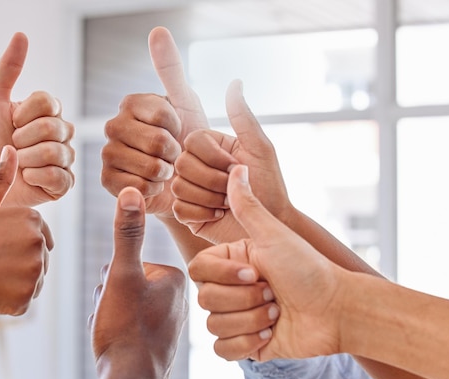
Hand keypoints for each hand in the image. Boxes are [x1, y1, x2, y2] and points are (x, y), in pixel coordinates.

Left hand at [0, 32, 74, 206]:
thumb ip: (8, 69)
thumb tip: (21, 36)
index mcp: (47, 113)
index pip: (49, 102)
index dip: (24, 114)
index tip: (9, 122)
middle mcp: (60, 135)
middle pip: (54, 127)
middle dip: (22, 138)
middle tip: (10, 145)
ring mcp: (63, 160)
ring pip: (57, 153)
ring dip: (26, 159)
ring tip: (16, 163)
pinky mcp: (62, 185)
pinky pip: (60, 177)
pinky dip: (36, 176)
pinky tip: (24, 177)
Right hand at [0, 145, 52, 315]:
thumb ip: (0, 178)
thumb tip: (12, 148)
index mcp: (33, 220)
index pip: (40, 237)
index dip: (15, 245)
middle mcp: (39, 243)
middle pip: (40, 259)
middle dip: (19, 263)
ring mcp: (34, 272)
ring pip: (35, 280)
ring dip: (16, 282)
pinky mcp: (26, 297)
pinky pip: (25, 300)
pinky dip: (10, 300)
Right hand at [89, 187, 187, 378]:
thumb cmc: (127, 328)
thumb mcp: (123, 274)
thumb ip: (127, 232)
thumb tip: (130, 190)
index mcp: (177, 279)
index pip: (132, 263)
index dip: (115, 279)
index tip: (121, 299)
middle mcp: (179, 301)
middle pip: (129, 284)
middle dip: (114, 297)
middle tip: (117, 317)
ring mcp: (170, 324)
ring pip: (128, 305)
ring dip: (114, 314)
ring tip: (117, 331)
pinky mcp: (160, 345)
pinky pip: (131, 326)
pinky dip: (120, 332)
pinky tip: (119, 345)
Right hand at [101, 26, 207, 218]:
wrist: (182, 180)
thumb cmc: (186, 140)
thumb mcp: (185, 101)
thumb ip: (171, 68)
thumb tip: (158, 30)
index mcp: (130, 104)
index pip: (162, 114)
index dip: (179, 127)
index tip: (179, 130)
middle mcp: (114, 126)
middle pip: (156, 142)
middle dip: (176, 153)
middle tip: (174, 155)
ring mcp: (108, 153)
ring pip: (148, 165)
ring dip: (166, 173)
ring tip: (165, 170)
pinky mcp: (107, 180)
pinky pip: (137, 186)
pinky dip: (153, 189)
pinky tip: (153, 185)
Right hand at [172, 80, 292, 243]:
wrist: (269, 225)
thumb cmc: (270, 187)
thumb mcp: (259, 148)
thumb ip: (243, 116)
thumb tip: (235, 82)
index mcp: (210, 147)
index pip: (192, 140)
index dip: (214, 157)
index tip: (237, 167)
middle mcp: (195, 165)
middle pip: (181, 164)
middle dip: (214, 181)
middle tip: (232, 189)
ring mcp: (188, 189)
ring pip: (178, 187)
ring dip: (210, 198)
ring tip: (227, 203)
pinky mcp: (185, 213)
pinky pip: (180, 209)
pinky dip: (203, 214)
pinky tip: (217, 215)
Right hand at [189, 165, 344, 361]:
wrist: (336, 310)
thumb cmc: (308, 268)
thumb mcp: (274, 234)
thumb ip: (247, 205)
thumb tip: (237, 168)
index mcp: (231, 262)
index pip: (198, 269)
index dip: (224, 276)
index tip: (256, 272)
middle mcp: (230, 288)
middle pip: (205, 299)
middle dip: (244, 299)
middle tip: (272, 293)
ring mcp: (235, 317)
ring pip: (213, 325)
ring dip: (251, 321)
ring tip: (277, 314)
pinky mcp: (243, 344)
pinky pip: (221, 350)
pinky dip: (245, 344)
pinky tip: (270, 335)